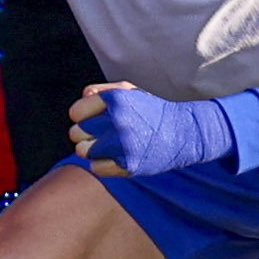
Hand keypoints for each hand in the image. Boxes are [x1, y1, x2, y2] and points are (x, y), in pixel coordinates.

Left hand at [67, 79, 216, 177]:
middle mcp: (118, 120)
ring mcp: (123, 144)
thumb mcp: (130, 93)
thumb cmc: (151, 111)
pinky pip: (96, 167)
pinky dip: (103, 164)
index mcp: (116, 100)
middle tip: (103, 133)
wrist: (183, 133)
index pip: (75, 112)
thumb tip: (83, 98)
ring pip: (83, 151)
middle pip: (76, 132)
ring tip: (108, 146)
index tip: (96, 118)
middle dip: (85, 133)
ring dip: (92, 150)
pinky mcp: (128, 165)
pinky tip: (117, 156)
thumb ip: (102, 91)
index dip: (82, 116)